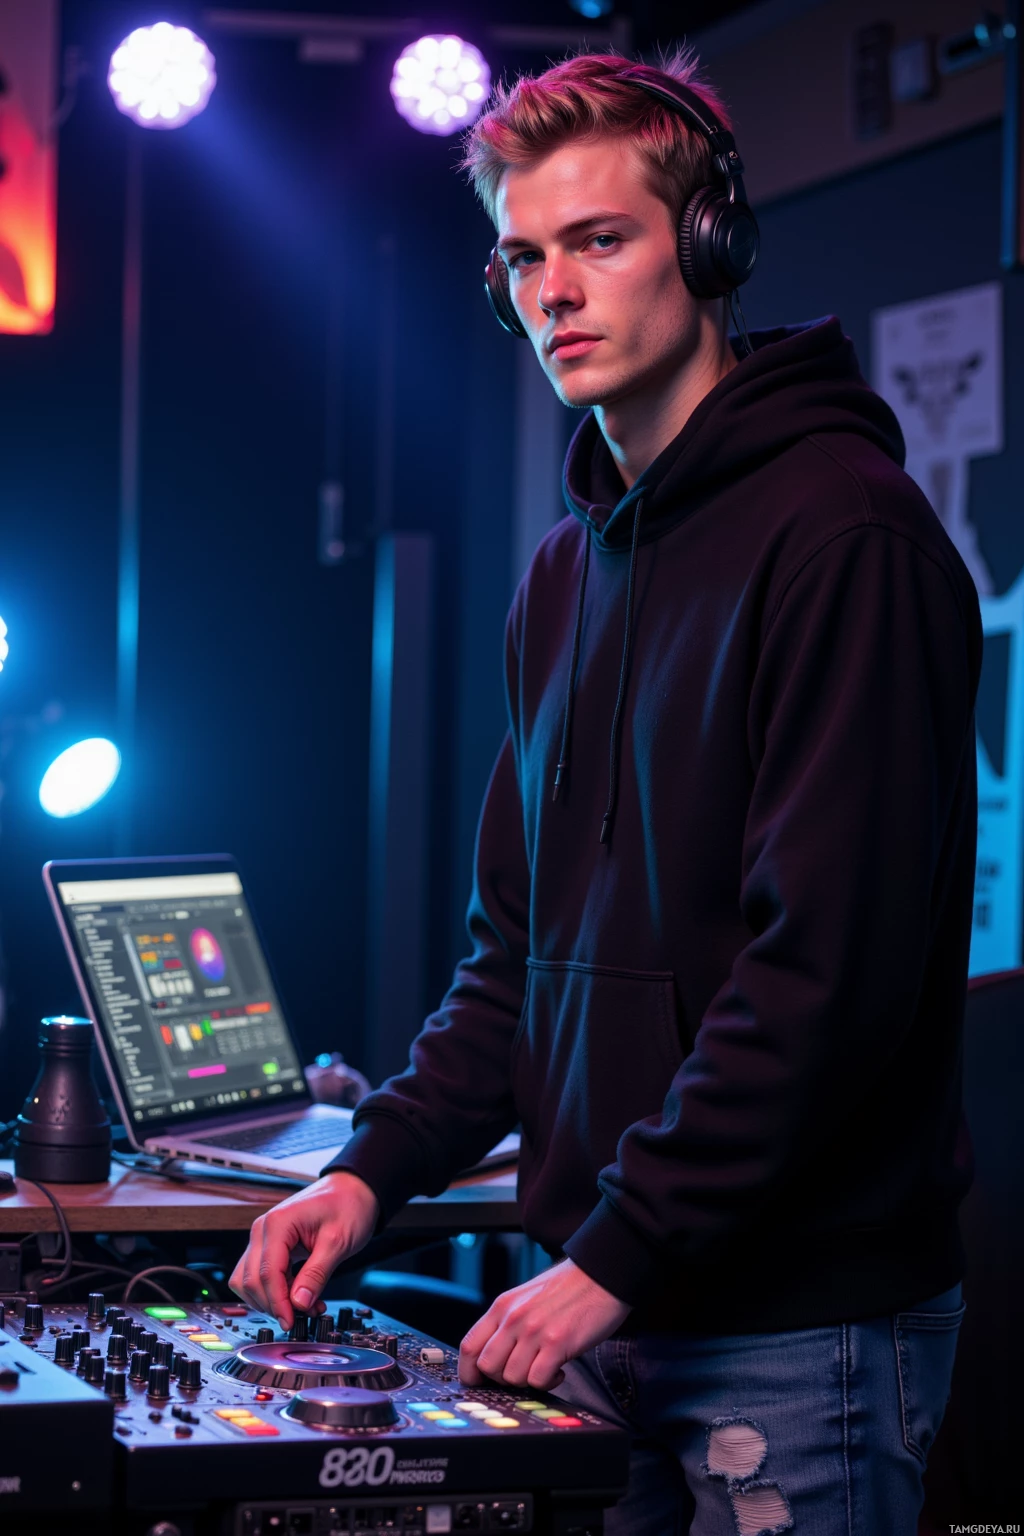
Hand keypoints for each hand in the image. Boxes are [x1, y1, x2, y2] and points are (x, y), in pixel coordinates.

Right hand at [229, 1170, 378, 1329]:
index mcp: (278, 1224)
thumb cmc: (348, 1205)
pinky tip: (298, 1296)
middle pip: (251, 1280)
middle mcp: (263, 1230)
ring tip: (304, 1306)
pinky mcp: (270, 1245)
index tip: (292, 1321)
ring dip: (271, 1300)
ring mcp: (264, 1237)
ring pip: (248, 1280)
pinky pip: (260, 1275)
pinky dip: (274, 1291)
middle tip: (303, 1316)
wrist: (352, 1189)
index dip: (278, 1303)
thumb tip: (299, 1304)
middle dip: (274, 1304)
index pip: (267, 1273)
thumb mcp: (338, 1241)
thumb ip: (317, 1274)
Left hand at [459, 1259, 630, 1391]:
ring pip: (511, 1377)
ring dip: (528, 1380)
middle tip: (522, 1372)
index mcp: (502, 1306)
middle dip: (502, 1379)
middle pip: (487, 1366)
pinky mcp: (557, 1342)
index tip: (479, 1381)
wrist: (601, 1274)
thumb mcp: (526, 1298)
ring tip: (544, 1367)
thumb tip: (492, 1357)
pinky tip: (558, 1369)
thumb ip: (507, 1322)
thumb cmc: (567, 1288)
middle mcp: (514, 1317)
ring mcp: (534, 1330)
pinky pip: (538, 1380)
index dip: (468, 1371)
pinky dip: (548, 1382)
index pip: (469, 1346)